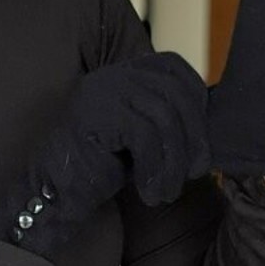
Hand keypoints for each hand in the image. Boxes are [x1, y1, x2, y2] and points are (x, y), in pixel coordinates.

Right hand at [0, 51, 210, 258]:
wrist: (51, 198)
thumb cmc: (98, 172)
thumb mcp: (142, 139)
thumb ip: (168, 121)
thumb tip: (213, 124)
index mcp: (122, 72)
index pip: (174, 67)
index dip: (195, 99)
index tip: (199, 142)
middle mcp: (111, 75)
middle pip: (174, 91)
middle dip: (193, 136)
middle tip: (194, 173)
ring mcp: (101, 91)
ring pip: (163, 117)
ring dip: (174, 161)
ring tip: (167, 191)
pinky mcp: (96, 114)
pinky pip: (145, 136)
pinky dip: (156, 170)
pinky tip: (150, 193)